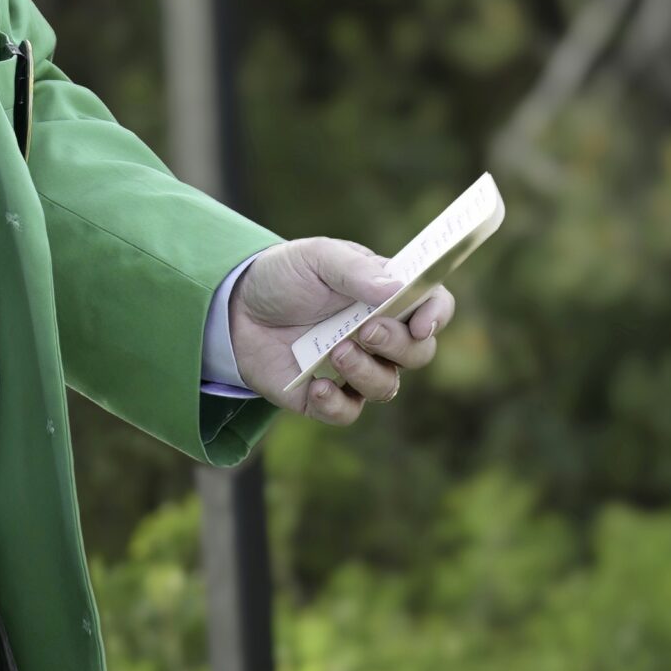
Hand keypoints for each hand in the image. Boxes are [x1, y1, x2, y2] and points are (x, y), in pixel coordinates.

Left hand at [226, 237, 456, 424]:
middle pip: (418, 353)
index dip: (437, 315)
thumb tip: (396, 290)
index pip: (434, 306)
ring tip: (335, 351)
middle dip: (399, 344)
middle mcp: (378, 335)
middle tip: (366, 330)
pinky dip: (336, 404)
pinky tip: (316, 386)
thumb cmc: (283, 276)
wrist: (232, 308)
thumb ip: (354, 270)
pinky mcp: (325, 397)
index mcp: (386, 295)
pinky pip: (347, 413)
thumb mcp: (315, 257)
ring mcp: (354, 368)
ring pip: (387, 386)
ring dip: (367, 371)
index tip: (422, 323)